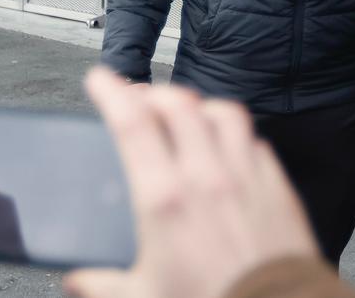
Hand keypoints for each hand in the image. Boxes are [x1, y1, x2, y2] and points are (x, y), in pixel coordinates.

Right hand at [64, 68, 318, 297]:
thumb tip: (78, 279)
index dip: (112, 92)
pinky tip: (228, 146)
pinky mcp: (275, 186)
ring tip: (185, 113)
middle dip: (153, 91)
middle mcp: (205, 176)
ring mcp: (245, 176)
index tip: (101, 78)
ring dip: (198, 105)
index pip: (132, 123)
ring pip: (222, 112)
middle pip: (178, 104)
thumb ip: (102, 284)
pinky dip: (236, 135)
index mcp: (164, 200)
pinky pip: (254, 140)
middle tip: (139, 96)